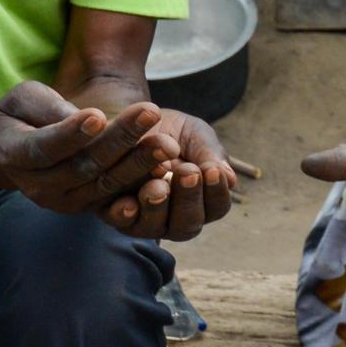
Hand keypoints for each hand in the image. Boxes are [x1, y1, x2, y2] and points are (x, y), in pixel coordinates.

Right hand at [0, 82, 170, 212]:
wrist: (9, 149)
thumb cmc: (19, 114)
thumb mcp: (24, 100)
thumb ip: (49, 108)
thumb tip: (86, 118)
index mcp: (14, 154)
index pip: (44, 147)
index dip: (71, 133)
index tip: (99, 114)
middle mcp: (37, 185)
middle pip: (82, 166)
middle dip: (120, 140)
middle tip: (152, 113)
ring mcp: (61, 201)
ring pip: (103, 184)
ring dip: (139, 163)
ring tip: (167, 142)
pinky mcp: (84, 205)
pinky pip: (114, 196)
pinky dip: (140, 181)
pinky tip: (165, 163)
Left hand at [97, 108, 237, 240]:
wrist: (130, 120)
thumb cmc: (172, 131)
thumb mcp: (195, 135)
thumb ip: (210, 154)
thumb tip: (230, 178)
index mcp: (202, 201)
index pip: (216, 207)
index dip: (216, 192)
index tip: (212, 170)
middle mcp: (175, 218)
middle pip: (188, 224)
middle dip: (189, 199)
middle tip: (188, 173)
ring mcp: (145, 220)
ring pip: (155, 227)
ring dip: (158, 207)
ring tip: (159, 184)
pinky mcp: (115, 214)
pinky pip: (121, 220)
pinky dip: (125, 212)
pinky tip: (129, 201)